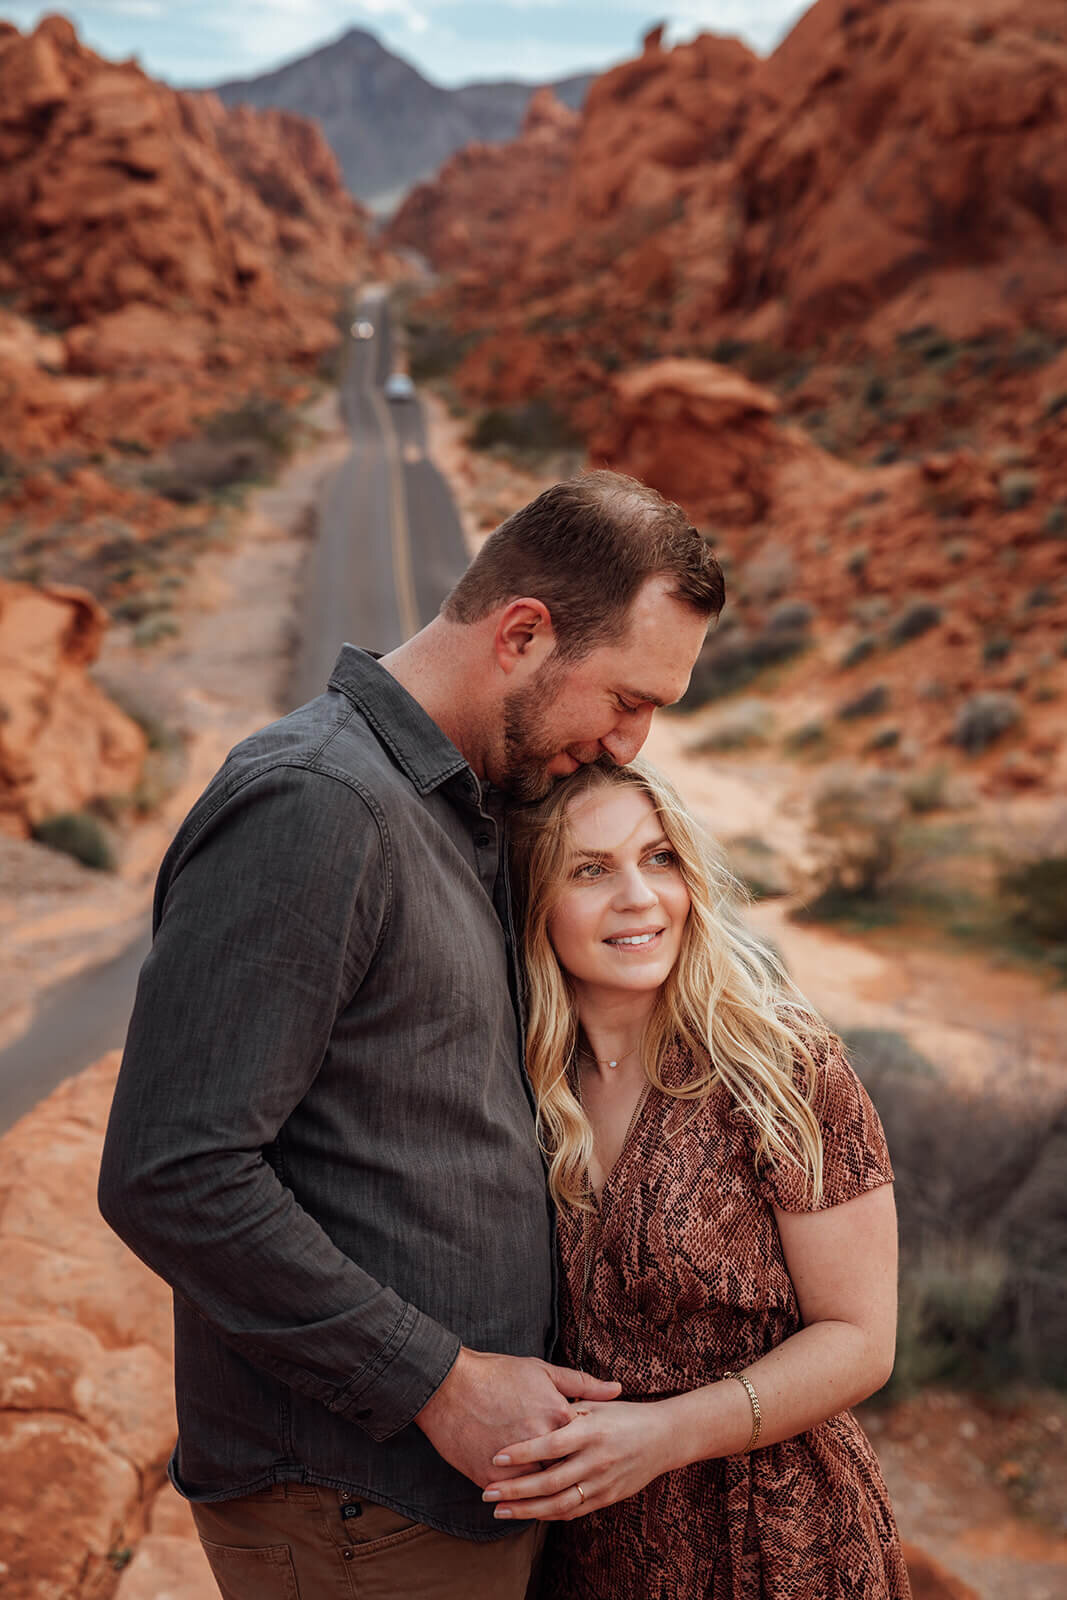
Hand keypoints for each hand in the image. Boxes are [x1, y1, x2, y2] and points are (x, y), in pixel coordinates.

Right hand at [414, 1348, 621, 1488]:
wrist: (448, 1385)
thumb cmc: (496, 1373)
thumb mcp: (542, 1371)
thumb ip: (583, 1383)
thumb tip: (617, 1390)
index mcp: (558, 1415)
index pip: (584, 1443)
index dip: (586, 1448)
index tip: (588, 1451)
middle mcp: (542, 1441)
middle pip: (567, 1470)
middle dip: (571, 1475)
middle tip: (573, 1480)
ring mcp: (517, 1463)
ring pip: (542, 1489)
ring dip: (546, 1493)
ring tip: (550, 1495)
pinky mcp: (492, 1476)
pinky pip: (514, 1496)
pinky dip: (519, 1500)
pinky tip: (523, 1501)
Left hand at [481, 1398, 679, 1520]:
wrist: (663, 1438)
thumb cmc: (624, 1415)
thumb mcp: (596, 1405)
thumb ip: (566, 1410)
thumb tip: (533, 1413)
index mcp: (589, 1431)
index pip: (549, 1446)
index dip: (521, 1454)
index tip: (495, 1458)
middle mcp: (595, 1460)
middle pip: (549, 1482)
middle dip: (515, 1489)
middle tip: (487, 1492)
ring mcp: (602, 1483)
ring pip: (558, 1504)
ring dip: (526, 1510)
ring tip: (500, 1510)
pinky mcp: (607, 1498)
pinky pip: (573, 1511)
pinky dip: (549, 1515)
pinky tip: (529, 1514)